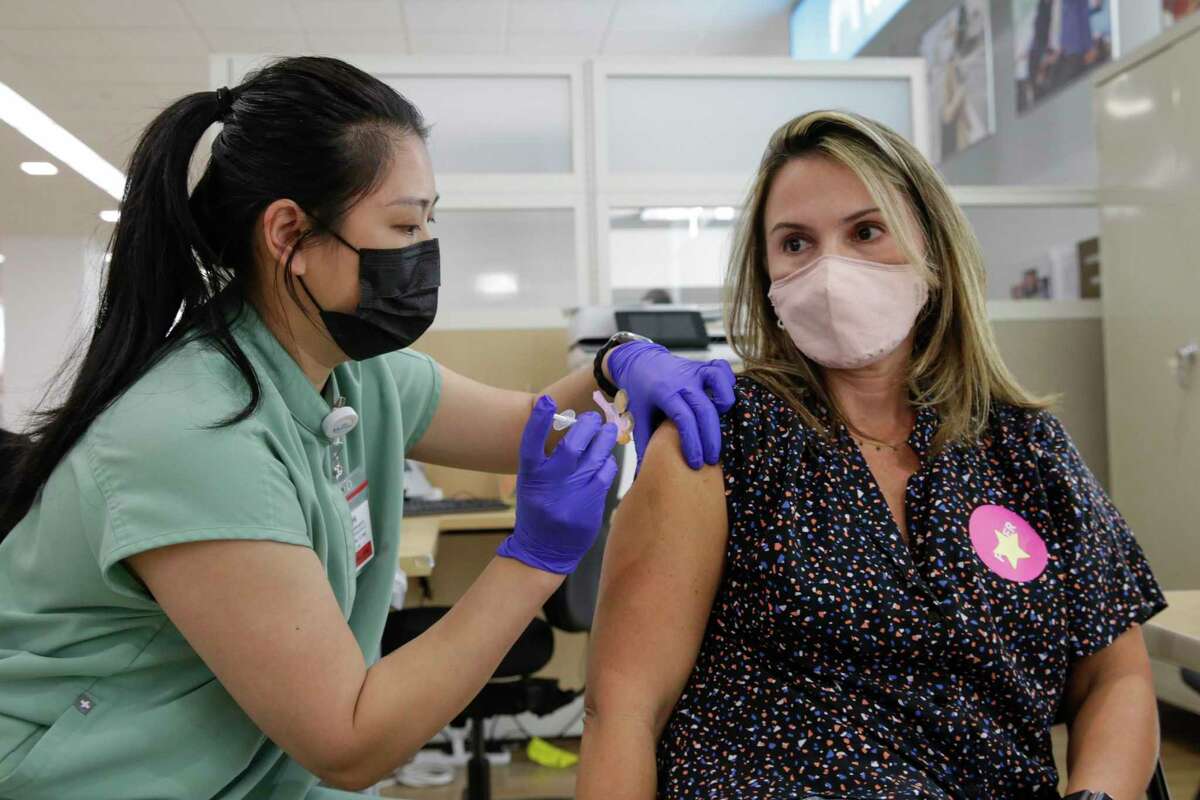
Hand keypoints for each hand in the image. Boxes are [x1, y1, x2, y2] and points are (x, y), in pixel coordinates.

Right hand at [497, 396, 619, 574]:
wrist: (543, 551)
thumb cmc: (538, 508)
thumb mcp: (532, 483)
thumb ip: (547, 459)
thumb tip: (574, 426)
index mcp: (530, 476)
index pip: (530, 443)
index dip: (538, 421)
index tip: (547, 401)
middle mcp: (550, 485)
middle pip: (571, 446)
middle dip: (586, 426)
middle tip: (593, 418)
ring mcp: (571, 497)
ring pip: (593, 458)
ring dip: (604, 439)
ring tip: (608, 429)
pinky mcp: (589, 508)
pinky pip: (605, 475)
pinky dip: (608, 463)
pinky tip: (607, 460)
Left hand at [606, 342, 735, 468]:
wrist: (639, 361)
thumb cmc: (640, 392)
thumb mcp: (637, 415)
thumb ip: (644, 442)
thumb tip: (644, 472)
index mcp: (663, 393)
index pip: (684, 419)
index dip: (692, 443)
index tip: (696, 463)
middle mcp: (681, 380)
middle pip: (704, 409)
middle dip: (711, 438)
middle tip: (712, 459)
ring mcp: (694, 370)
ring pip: (717, 380)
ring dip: (724, 400)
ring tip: (723, 422)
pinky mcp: (703, 365)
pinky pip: (722, 367)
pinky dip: (728, 381)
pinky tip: (724, 399)